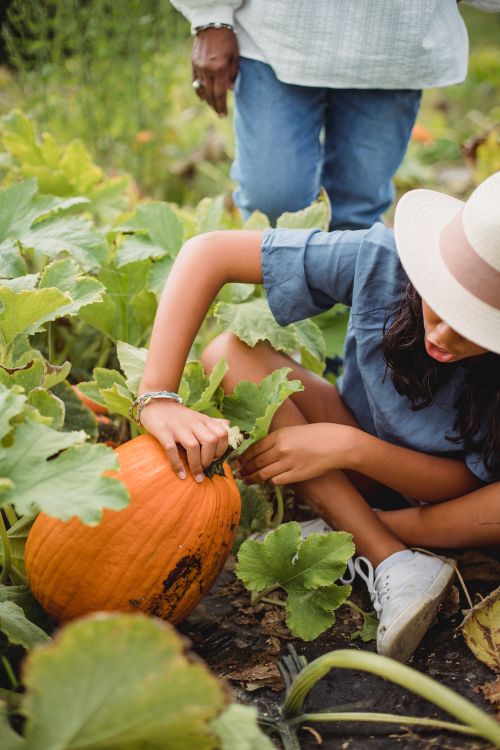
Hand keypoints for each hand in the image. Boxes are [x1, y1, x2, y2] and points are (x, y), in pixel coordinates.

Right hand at [138, 399, 229, 481]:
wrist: (156, 403)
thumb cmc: (179, 415)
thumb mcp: (198, 416)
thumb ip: (213, 422)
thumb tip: (228, 426)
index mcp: (203, 420)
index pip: (222, 433)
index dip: (222, 449)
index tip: (215, 459)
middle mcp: (193, 423)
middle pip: (211, 441)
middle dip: (210, 458)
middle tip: (205, 467)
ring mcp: (178, 427)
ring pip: (193, 446)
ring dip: (196, 465)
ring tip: (197, 476)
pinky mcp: (163, 432)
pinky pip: (172, 450)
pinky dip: (177, 465)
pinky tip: (181, 475)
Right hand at [192, 27, 238, 115]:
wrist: (211, 23)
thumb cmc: (227, 39)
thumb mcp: (235, 56)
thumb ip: (233, 75)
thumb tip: (230, 90)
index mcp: (219, 69)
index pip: (219, 94)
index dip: (221, 106)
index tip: (223, 114)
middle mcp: (207, 70)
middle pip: (210, 94)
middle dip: (214, 106)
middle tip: (219, 114)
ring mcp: (198, 67)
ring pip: (202, 89)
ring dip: (207, 100)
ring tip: (213, 106)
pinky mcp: (193, 63)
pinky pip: (195, 82)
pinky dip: (199, 91)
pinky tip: (203, 97)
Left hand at [237, 424, 355, 484]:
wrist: (336, 443)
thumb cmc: (316, 435)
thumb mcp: (293, 430)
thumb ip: (277, 439)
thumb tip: (262, 450)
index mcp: (279, 435)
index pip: (254, 448)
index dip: (243, 457)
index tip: (237, 462)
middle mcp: (281, 449)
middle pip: (256, 462)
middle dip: (245, 470)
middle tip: (237, 474)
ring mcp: (288, 462)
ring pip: (263, 474)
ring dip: (253, 478)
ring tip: (246, 481)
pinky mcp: (297, 474)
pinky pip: (277, 481)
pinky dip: (269, 482)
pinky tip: (266, 482)